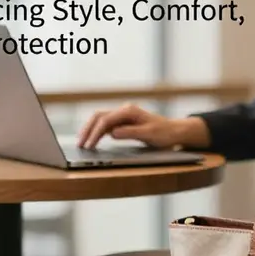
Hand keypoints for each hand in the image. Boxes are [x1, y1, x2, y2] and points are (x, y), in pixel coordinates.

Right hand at [77, 104, 203, 149]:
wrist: (174, 131)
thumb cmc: (164, 133)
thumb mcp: (149, 134)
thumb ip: (130, 133)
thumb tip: (112, 133)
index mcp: (129, 111)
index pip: (106, 121)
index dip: (95, 133)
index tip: (89, 145)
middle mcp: (124, 110)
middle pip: (99, 117)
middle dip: (88, 130)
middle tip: (80, 144)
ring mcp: (123, 116)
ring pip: (100, 120)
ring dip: (90, 130)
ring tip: (83, 143)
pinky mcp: (123, 122)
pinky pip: (106, 125)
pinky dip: (97, 132)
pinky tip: (92, 141)